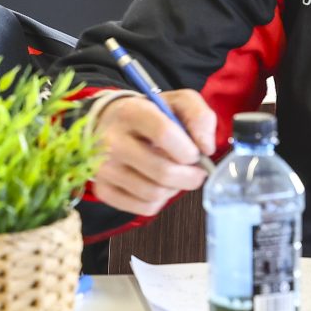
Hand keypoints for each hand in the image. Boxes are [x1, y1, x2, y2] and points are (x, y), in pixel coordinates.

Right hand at [90, 90, 215, 215]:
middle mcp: (112, 140)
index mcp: (131, 112)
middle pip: (163, 172)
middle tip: (195, 170)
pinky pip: (144, 208)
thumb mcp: (177, 102)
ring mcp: (104, 168)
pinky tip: (157, 184)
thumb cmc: (149, 114)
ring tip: (173, 174)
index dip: (189, 150)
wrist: (110, 123)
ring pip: (155, 193)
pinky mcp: (104, 189)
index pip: (165, 134)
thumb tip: (206, 148)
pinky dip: (159, 200)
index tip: (196, 153)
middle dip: (190, 176)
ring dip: (174, 188)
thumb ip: (200, 117)